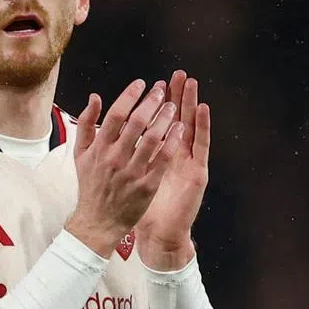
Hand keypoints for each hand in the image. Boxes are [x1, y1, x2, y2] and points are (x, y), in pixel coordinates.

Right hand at [65, 79, 183, 257]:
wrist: (98, 221)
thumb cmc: (91, 185)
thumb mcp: (80, 154)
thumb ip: (86, 124)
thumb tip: (95, 97)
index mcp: (99, 148)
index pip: (115, 115)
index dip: (130, 96)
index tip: (142, 84)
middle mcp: (115, 158)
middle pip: (136, 123)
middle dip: (152, 103)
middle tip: (163, 91)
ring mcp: (132, 173)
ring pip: (153, 139)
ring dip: (165, 119)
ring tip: (174, 107)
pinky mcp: (147, 186)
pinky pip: (163, 160)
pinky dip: (172, 143)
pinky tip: (180, 130)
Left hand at [136, 70, 209, 269]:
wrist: (158, 234)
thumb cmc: (137, 208)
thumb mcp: (123, 178)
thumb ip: (117, 156)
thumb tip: (104, 136)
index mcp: (156, 155)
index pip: (158, 122)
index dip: (156, 103)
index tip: (152, 82)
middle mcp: (174, 156)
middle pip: (176, 118)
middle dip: (176, 96)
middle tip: (178, 74)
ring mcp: (187, 162)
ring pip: (191, 126)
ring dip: (191, 103)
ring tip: (192, 82)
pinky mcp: (198, 172)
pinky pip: (202, 145)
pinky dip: (204, 126)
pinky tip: (204, 109)